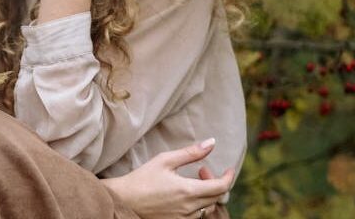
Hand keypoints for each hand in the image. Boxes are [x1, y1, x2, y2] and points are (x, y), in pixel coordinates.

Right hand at [101, 140, 234, 218]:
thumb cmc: (142, 178)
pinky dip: (197, 204)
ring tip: (191, 182)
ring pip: (207, 208)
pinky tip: (184, 194)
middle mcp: (189, 208)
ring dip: (206, 194)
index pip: (221, 188)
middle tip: (201, 170)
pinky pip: (196, 216)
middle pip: (216, 198)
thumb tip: (211, 142)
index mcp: (188, 190)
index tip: (229, 169)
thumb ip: (191, 152)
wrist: (124, 200)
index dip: (229, 177)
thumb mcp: (165, 160)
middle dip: (215, 182)